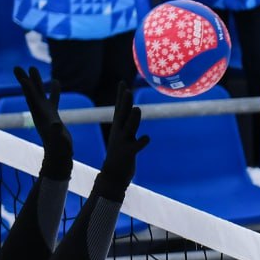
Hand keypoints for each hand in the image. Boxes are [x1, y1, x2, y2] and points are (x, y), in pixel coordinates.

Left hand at [14, 64, 71, 178]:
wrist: (60, 156)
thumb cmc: (59, 148)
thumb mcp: (58, 140)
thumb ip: (57, 132)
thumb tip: (56, 125)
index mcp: (40, 116)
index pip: (32, 99)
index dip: (27, 88)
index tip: (22, 76)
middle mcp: (41, 112)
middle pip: (31, 93)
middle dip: (25, 80)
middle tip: (16, 67)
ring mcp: (47, 113)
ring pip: (40, 93)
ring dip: (36, 81)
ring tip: (32, 68)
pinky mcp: (54, 116)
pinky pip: (52, 99)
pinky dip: (53, 91)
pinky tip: (56, 81)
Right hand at [94, 81, 149, 196]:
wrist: (112, 176)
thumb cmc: (119, 157)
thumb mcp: (123, 138)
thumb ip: (128, 126)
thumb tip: (132, 113)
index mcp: (118, 129)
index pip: (119, 109)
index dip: (120, 96)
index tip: (122, 82)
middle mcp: (119, 133)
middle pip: (122, 115)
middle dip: (125, 102)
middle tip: (127, 90)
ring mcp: (123, 143)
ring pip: (129, 128)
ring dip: (133, 119)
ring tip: (137, 109)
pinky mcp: (128, 154)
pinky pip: (136, 147)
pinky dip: (141, 142)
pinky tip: (147, 138)